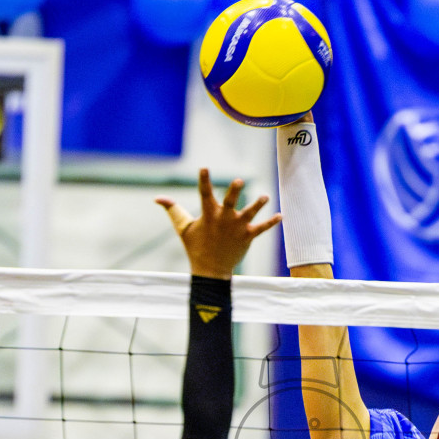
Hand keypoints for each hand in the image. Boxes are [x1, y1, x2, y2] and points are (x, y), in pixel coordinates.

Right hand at [156, 168, 280, 279]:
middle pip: (229, 202)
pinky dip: (271, 223)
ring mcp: (237, 228)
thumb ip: (173, 210)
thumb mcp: (183, 228)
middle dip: (234, 191)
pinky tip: (281, 215)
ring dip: (258, 205)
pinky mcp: (247, 237)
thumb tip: (158, 198)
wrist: (210, 270)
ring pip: (249, 213)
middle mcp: (224, 219)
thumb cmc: (196, 247)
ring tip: (265, 197)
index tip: (204, 168)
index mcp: (208, 214)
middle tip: (239, 181)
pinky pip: (261, 228)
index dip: (204, 180)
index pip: (204, 194)